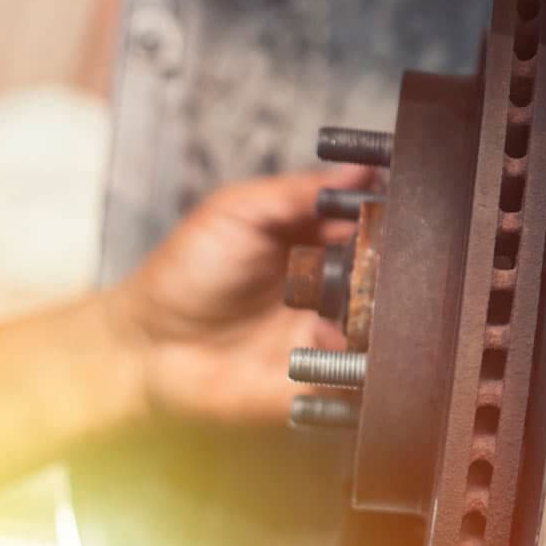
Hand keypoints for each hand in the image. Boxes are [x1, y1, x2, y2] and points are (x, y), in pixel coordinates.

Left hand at [103, 167, 372, 425]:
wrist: (147, 348)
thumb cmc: (186, 272)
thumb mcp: (236, 212)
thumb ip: (297, 191)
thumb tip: (361, 169)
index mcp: (316, 239)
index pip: (371, 223)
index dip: (387, 216)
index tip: (397, 211)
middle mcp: (332, 284)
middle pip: (386, 272)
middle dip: (392, 266)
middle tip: (382, 259)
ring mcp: (331, 331)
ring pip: (383, 320)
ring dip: (379, 311)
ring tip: (356, 299)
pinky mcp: (324, 376)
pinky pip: (362, 370)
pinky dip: (358, 356)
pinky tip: (326, 337)